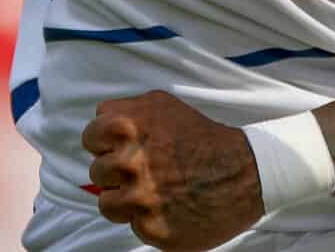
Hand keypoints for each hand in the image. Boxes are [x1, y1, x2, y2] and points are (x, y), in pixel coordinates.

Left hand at [82, 91, 263, 250]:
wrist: (244, 172)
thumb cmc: (202, 137)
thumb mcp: (162, 104)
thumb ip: (125, 111)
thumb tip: (100, 124)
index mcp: (127, 126)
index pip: (90, 137)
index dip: (105, 143)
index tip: (121, 148)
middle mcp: (129, 162)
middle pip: (97, 171)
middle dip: (117, 172)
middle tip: (145, 170)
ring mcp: (140, 199)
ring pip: (107, 203)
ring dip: (124, 199)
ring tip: (151, 192)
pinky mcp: (152, 229)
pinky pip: (133, 226)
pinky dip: (147, 218)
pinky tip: (168, 206)